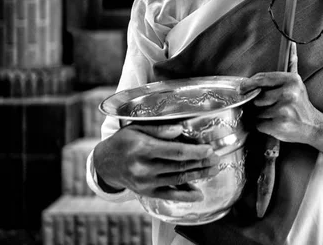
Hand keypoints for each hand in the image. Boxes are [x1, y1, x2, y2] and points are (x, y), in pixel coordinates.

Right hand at [93, 122, 219, 200]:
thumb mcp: (137, 128)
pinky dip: (185, 196)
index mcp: (143, 149)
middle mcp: (144, 169)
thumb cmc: (124, 141)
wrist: (105, 163)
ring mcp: (145, 183)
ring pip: (177, 180)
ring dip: (197, 175)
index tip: (209, 149)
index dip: (194, 152)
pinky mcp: (147, 192)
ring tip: (213, 169)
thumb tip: (179, 129)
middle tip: (216, 158)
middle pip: (179, 167)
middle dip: (200, 163)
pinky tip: (198, 194)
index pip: (175, 152)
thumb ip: (159, 128)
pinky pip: (169, 195)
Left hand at [240, 71, 320, 144]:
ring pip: (257, 112)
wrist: (314, 126)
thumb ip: (291, 64)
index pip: (262, 78)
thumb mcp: (297, 83)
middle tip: (270, 106)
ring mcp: (283, 110)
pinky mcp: (279, 125)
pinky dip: (264, 125)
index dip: (249, 83)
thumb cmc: (301, 105)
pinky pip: (260, 124)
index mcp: (291, 80)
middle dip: (259, 102)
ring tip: (275, 115)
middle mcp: (288, 94)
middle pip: (257, 97)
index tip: (242, 87)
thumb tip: (291, 45)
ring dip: (261, 115)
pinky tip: (275, 123)